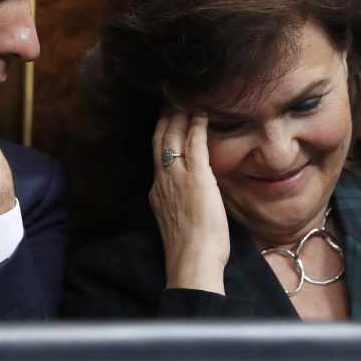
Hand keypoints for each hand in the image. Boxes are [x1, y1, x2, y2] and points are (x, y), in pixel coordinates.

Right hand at [150, 112, 229, 292]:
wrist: (192, 260)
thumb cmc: (191, 249)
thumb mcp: (177, 220)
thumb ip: (180, 203)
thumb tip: (192, 197)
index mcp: (158, 191)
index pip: (158, 155)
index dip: (161, 135)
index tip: (165, 120)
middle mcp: (164, 180)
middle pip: (161, 141)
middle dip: (165, 118)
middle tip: (172, 100)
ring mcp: (179, 178)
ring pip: (174, 138)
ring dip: (180, 116)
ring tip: (187, 99)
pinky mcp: (197, 178)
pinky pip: (195, 144)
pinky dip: (197, 126)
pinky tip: (202, 114)